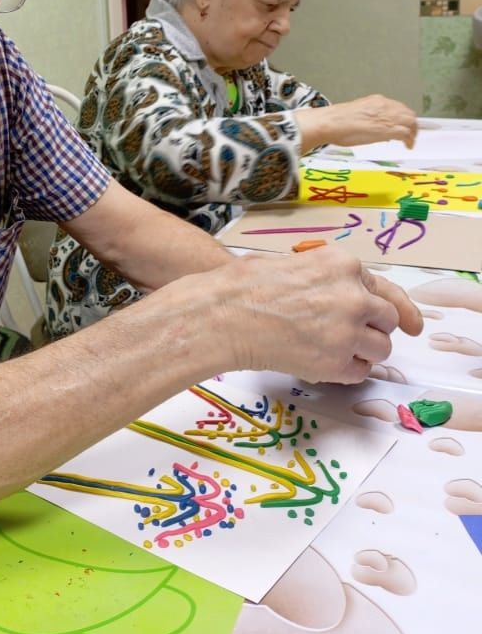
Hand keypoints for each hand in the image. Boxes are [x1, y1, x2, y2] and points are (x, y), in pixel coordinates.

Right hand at [201, 247, 419, 383]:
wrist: (223, 315)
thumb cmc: (245, 286)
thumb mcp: (291, 262)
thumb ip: (325, 275)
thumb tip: (342, 291)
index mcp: (343, 264)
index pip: (384, 289)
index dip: (396, 308)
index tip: (410, 322)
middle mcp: (353, 296)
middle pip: (387, 320)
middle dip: (372, 329)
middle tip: (349, 335)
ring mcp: (347, 331)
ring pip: (380, 349)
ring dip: (363, 352)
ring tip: (332, 350)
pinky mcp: (336, 363)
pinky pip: (359, 372)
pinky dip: (347, 371)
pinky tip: (323, 363)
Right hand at [297, 95, 417, 150]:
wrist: (331, 123)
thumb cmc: (337, 121)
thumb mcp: (357, 114)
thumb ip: (370, 118)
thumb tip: (375, 127)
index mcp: (376, 101)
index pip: (398, 107)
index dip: (403, 117)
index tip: (402, 125)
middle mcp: (385, 106)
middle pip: (408, 114)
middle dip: (412, 125)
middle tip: (410, 135)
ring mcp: (387, 116)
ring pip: (411, 122)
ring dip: (413, 132)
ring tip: (410, 142)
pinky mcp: (388, 128)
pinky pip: (406, 133)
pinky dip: (409, 140)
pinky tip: (407, 146)